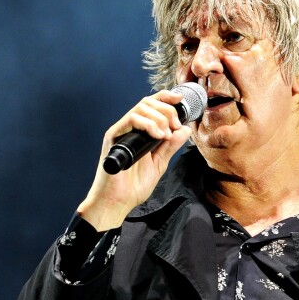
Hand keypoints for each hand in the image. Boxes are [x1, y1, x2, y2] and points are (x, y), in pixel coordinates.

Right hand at [77, 90, 191, 230]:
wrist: (118, 201)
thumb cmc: (133, 186)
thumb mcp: (159, 163)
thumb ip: (170, 146)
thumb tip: (184, 130)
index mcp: (139, 132)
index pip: (152, 105)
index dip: (166, 98)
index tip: (181, 100)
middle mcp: (129, 129)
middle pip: (148, 102)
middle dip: (167, 110)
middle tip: (175, 127)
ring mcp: (121, 132)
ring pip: (141, 107)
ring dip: (160, 117)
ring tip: (166, 135)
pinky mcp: (114, 137)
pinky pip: (131, 119)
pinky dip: (148, 124)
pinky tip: (158, 136)